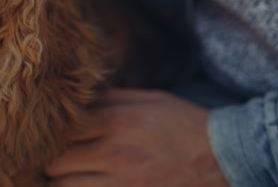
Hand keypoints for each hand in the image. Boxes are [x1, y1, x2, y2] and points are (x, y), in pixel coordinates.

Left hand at [46, 89, 227, 186]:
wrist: (226, 158)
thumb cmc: (185, 124)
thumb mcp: (148, 99)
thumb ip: (109, 99)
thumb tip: (77, 100)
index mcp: (116, 122)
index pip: (62, 130)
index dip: (52, 133)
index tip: (50, 134)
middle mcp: (114, 155)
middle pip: (56, 163)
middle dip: (52, 161)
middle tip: (56, 158)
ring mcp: (123, 185)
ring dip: (64, 183)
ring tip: (70, 175)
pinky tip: (86, 185)